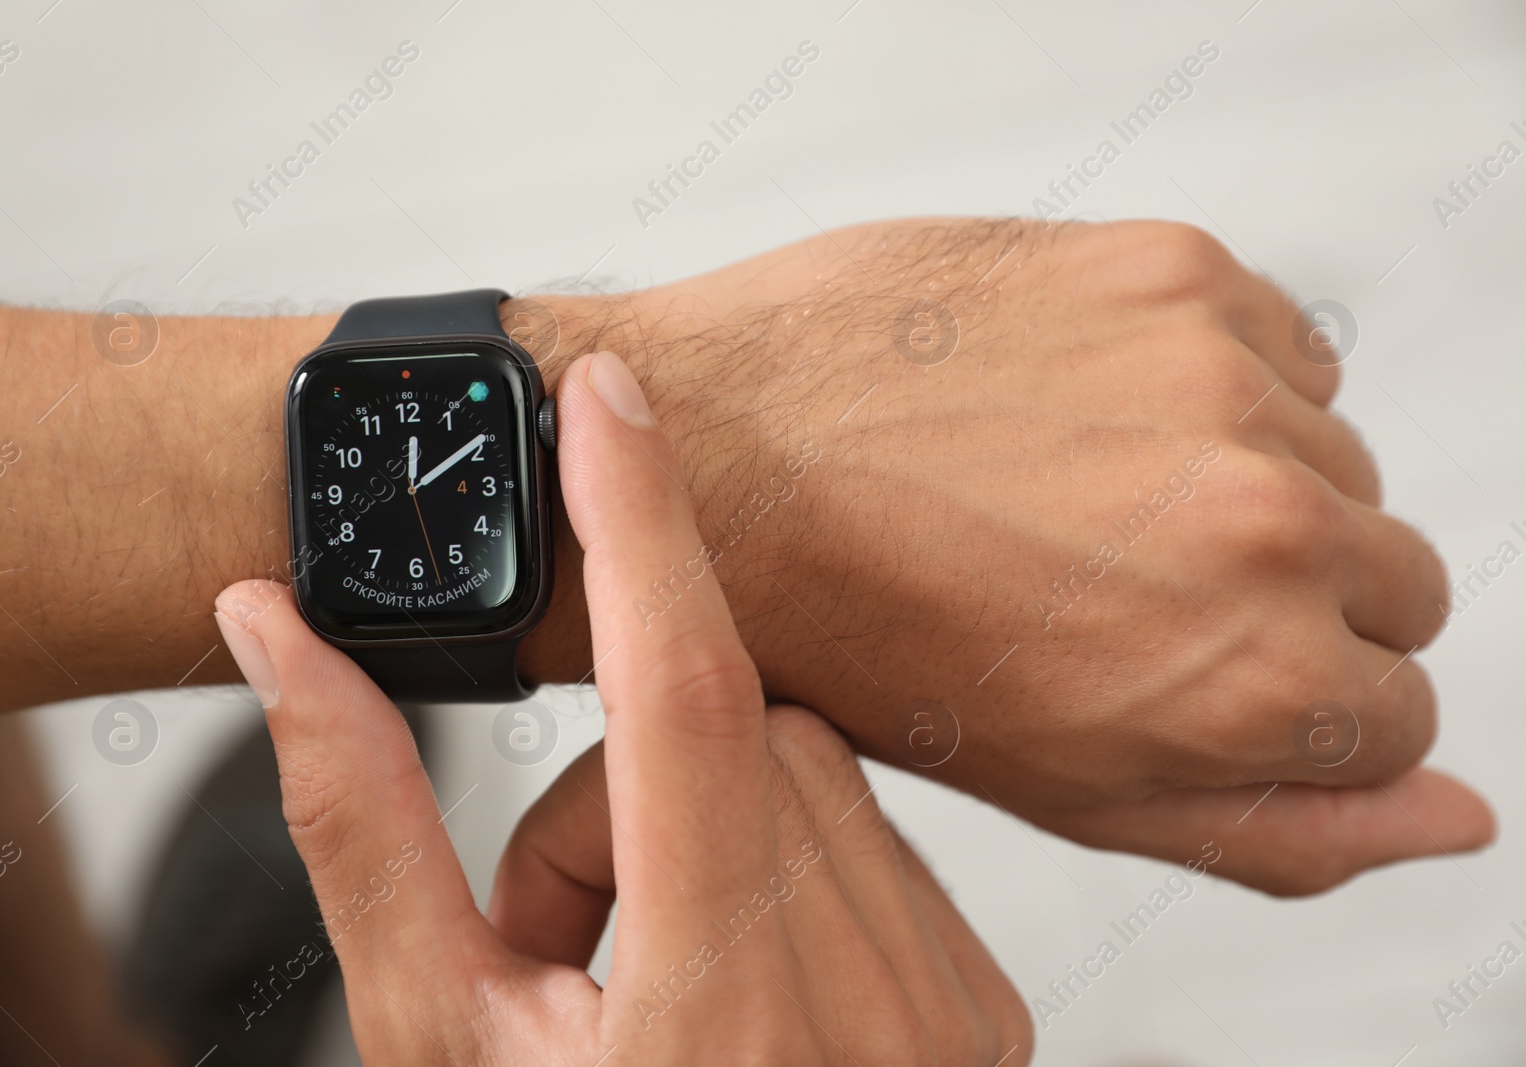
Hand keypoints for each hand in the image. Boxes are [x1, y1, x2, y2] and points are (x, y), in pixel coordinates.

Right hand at [212, 351, 1028, 1064]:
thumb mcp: (430, 1041)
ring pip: (812, 772)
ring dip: (704, 824)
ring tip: (649, 975)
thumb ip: (358, 826)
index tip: (603, 402)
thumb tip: (275, 638)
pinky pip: (872, 837)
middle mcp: (874, 1014)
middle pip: (736, 734)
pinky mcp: (981, 1009)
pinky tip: (741, 983)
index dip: (640, 523)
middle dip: (617, 794)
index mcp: (722, 1023)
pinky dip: (784, 865)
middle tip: (561, 937)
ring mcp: (949, 1016)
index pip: (689, 699)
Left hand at [524, 218, 1492, 892]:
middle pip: (1395, 580)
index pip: (1403, 712)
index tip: (1199, 673)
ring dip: (1242, 482)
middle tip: (1131, 587)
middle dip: (1288, 600)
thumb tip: (1452, 816)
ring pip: (1336, 456)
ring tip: (1085, 499)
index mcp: (1258, 678)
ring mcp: (1223, 381)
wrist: (719, 465)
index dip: (1296, 707)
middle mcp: (1269, 523)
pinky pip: (1281, 345)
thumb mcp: (1070, 792)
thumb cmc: (864, 641)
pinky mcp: (1170, 272)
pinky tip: (1083, 416)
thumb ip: (1280, 827)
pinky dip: (1212, 384)